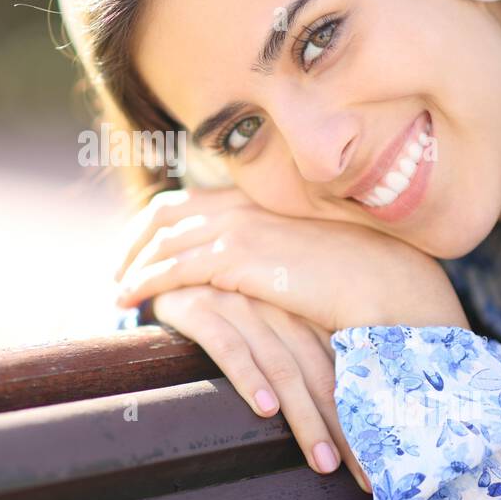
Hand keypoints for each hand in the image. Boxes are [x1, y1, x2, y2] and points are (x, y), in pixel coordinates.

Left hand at [114, 187, 469, 332]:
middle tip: (117, 271)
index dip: (153, 224)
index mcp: (256, 200)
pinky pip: (175, 266)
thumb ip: (270, 251)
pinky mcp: (237, 258)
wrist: (383, 283)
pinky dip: (146, 280)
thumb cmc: (355, 275)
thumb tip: (251, 272)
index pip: (187, 200)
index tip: (137, 250)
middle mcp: (242, 206)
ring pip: (163, 240)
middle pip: (164, 213)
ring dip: (132, 266)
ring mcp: (238, 228)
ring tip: (118, 292)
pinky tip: (133, 299)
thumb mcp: (303, 253)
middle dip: (132, 242)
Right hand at [148, 284, 372, 491]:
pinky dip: (249, 378)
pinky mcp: (200, 308)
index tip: (376, 457)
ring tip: (322, 460)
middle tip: (360, 473)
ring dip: (304, 417)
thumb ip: (300, 352)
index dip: (358, 414)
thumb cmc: (222, 303)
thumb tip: (337, 413)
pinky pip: (229, 347)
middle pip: (318, 372)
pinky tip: (266, 410)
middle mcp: (277, 306)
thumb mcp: (267, 318)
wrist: (164, 265)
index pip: (339, 366)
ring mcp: (240, 305)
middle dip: (341, 427)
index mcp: (301, 310)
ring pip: (281, 366)